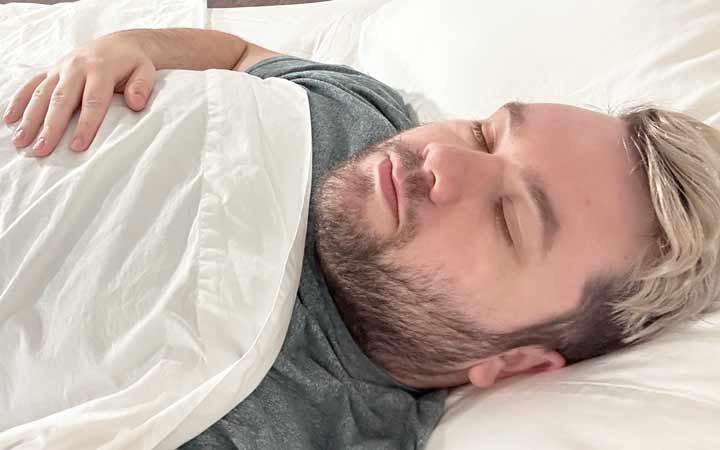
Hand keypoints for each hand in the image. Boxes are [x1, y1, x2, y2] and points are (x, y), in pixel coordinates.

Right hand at [2, 32, 155, 156]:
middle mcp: (77, 67)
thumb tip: (136, 104)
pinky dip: (19, 101)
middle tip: (42, 150)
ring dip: (30, 118)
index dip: (85, 125)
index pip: (93, 101)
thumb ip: (141, 87)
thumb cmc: (134, 64)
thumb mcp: (145, 71)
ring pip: (42, 94)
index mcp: (101, 69)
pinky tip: (9, 119)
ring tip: (21, 141)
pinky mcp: (51, 70)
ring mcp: (61, 68)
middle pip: (62, 100)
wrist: (120, 43)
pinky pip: (32, 84)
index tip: (77, 146)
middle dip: (50, 126)